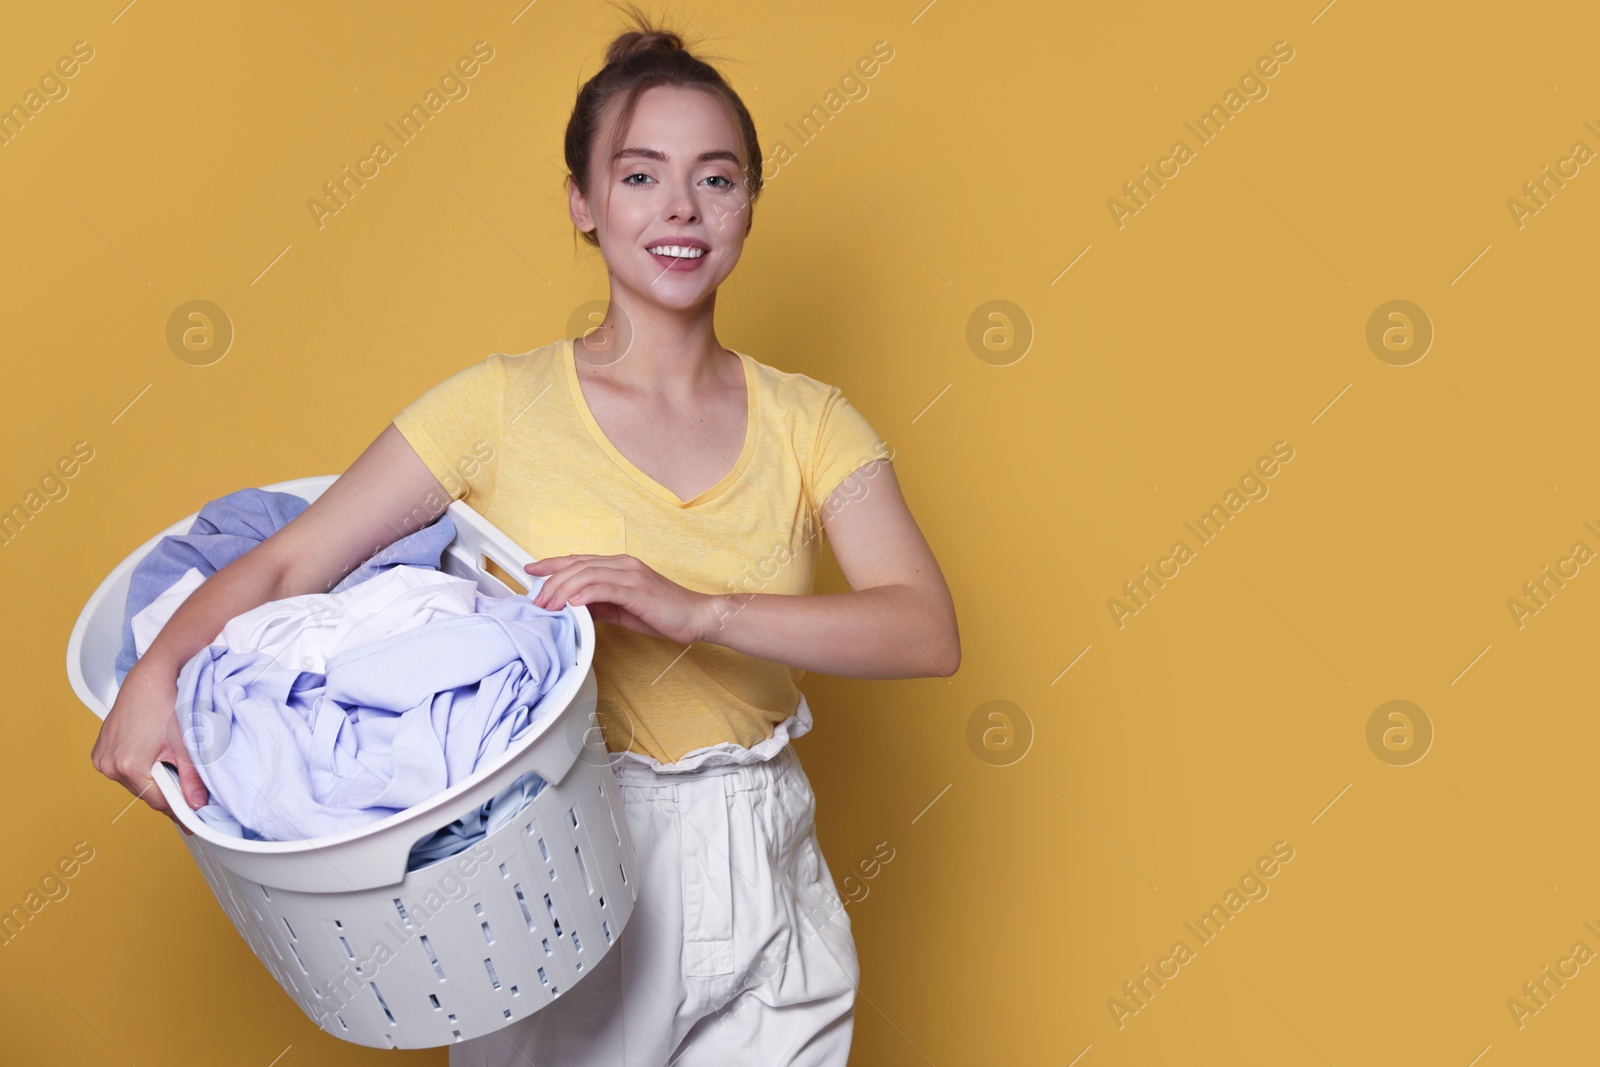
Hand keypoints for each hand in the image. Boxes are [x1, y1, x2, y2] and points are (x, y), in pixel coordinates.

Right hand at [90, 660, 208, 835]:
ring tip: (169, 761)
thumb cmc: (167, 703)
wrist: (152, 677)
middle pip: (145, 794)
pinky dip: (140, 768)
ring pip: (135, 783)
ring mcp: (101, 758)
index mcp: (129, 765)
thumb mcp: (186, 744)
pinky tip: (154, 753)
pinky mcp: (99, 750)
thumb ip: (192, 779)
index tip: (191, 819)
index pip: (158, 802)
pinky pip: (124, 770)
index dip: (178, 810)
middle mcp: (109, 764)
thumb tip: (196, 805)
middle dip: (167, 792)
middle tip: (188, 787)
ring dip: (153, 780)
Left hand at [525, 553, 708, 644]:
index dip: (552, 563)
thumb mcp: (623, 609)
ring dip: (563, 590)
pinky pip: (605, 587)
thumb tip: (573, 607)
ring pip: (586, 574)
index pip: (579, 560)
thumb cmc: (664, 613)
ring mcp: (631, 575)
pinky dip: (585, 594)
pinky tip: (573, 604)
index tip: (532, 570)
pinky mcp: (638, 590)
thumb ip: (600, 604)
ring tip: (549, 605)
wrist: (697, 616)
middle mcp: (624, 565)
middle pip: (578, 565)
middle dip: (552, 581)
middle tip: (537, 600)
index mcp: (620, 566)